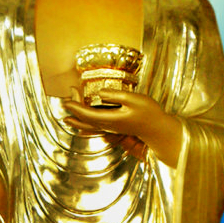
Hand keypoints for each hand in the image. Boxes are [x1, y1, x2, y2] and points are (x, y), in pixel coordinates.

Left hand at [64, 89, 183, 167]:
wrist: (158, 129)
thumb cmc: (148, 113)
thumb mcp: (133, 98)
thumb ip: (115, 95)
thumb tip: (100, 92)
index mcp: (110, 119)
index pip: (87, 114)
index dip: (75, 107)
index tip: (65, 100)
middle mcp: (108, 126)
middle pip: (85, 121)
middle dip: (74, 112)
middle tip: (65, 101)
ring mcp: (112, 128)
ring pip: (90, 127)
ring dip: (78, 121)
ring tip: (67, 118)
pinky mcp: (116, 128)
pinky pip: (96, 128)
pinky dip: (87, 125)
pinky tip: (83, 127)